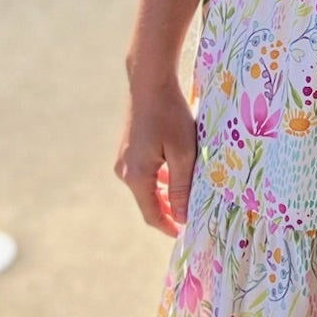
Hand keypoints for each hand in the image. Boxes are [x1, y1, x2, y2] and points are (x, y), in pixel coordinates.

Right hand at [115, 74, 197, 234]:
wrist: (149, 83)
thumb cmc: (170, 115)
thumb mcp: (183, 153)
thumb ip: (182, 187)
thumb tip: (182, 217)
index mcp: (137, 176)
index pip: (152, 214)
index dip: (168, 227)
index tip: (185, 234)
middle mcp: (124, 172)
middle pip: (148, 202)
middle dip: (169, 211)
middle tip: (193, 215)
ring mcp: (123, 160)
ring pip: (147, 187)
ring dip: (166, 194)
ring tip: (190, 194)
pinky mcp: (127, 149)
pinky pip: (144, 173)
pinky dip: (160, 179)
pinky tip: (177, 172)